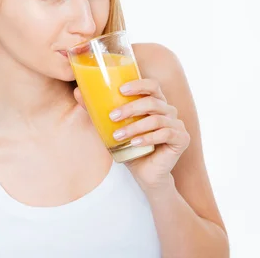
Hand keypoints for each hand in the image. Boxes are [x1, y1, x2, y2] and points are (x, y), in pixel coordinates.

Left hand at [74, 79, 190, 192]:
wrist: (146, 175)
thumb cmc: (131, 148)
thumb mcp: (113, 128)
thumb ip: (98, 111)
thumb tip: (77, 92)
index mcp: (156, 103)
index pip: (152, 85)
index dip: (138, 84)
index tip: (121, 90)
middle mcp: (169, 111)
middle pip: (152, 102)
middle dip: (131, 108)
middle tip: (112, 116)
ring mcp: (177, 124)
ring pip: (156, 119)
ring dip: (135, 127)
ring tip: (118, 135)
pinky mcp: (182, 139)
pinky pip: (165, 134)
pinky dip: (148, 138)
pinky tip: (135, 143)